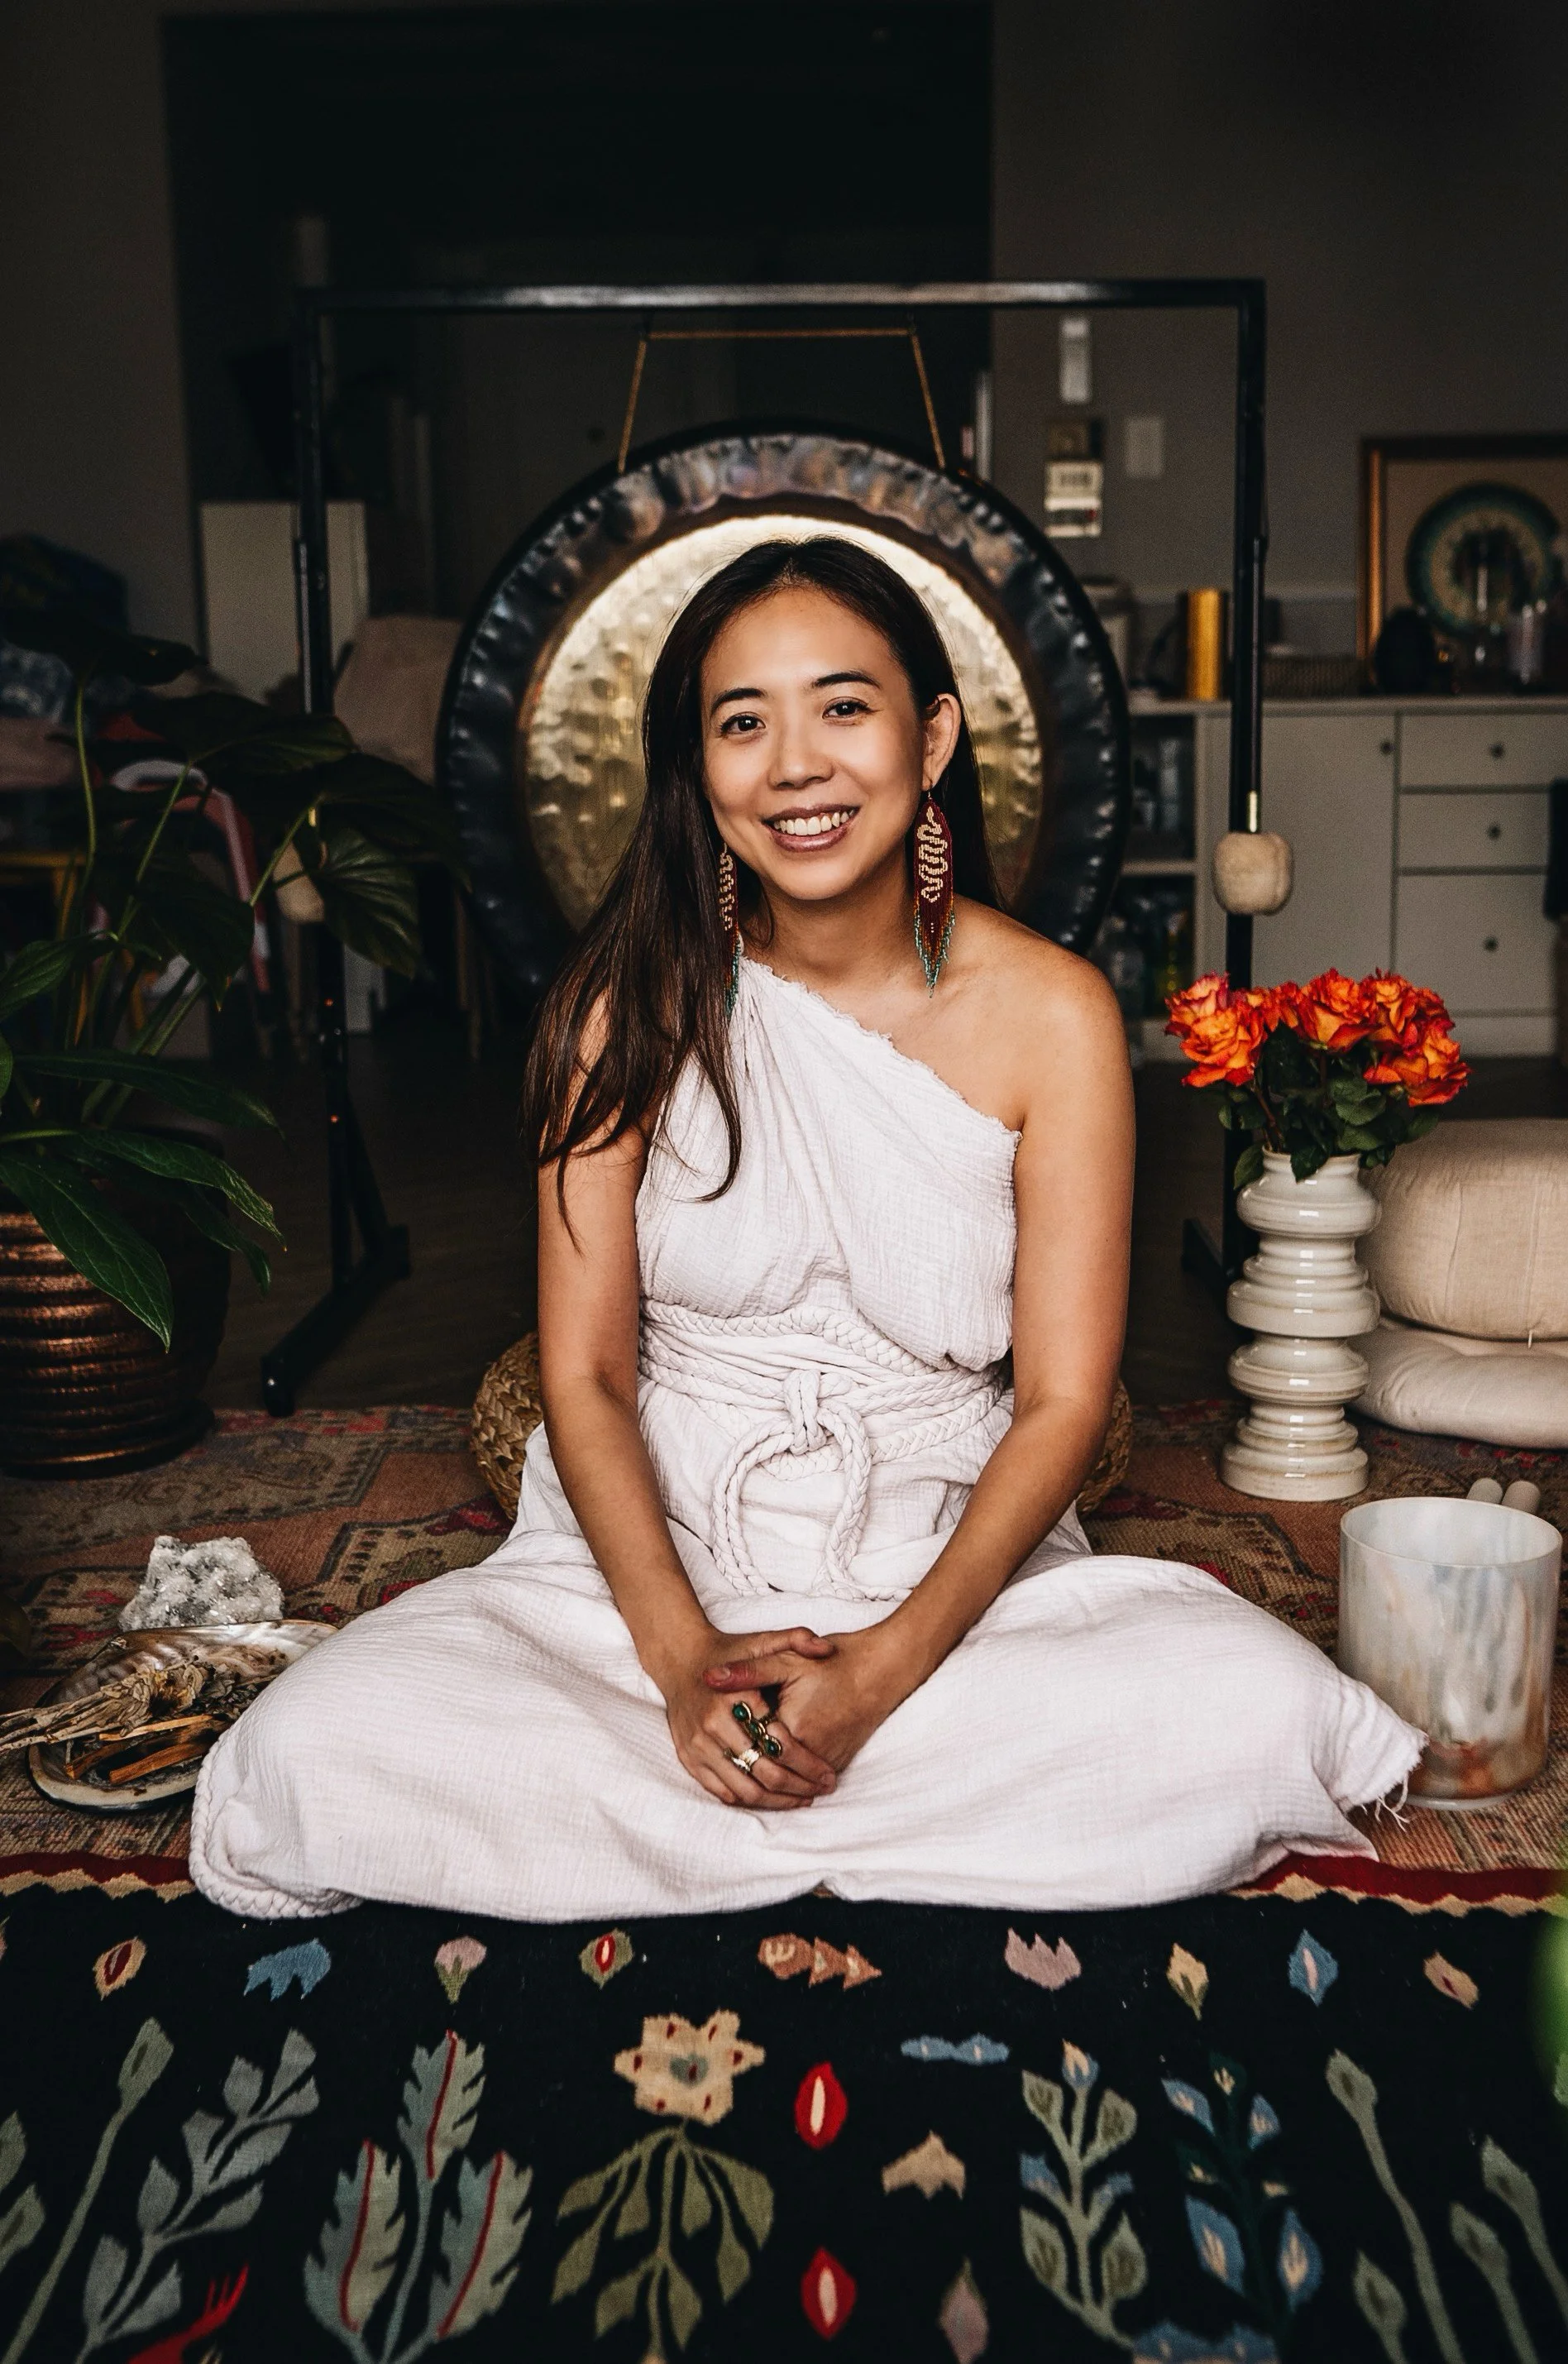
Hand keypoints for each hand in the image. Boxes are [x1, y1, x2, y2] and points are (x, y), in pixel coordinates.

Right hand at [659, 1626, 838, 1808]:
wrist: (680, 1660)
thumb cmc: (729, 1651)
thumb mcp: (762, 1640)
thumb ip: (797, 1639)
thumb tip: (827, 1650)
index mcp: (735, 1697)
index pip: (778, 1741)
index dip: (808, 1763)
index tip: (829, 1773)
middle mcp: (713, 1724)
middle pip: (764, 1770)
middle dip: (798, 1786)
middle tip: (822, 1789)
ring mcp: (698, 1744)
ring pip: (744, 1788)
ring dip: (777, 1800)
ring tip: (802, 1798)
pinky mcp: (688, 1756)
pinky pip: (721, 1790)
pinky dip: (749, 1799)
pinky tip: (771, 1797)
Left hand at [704, 1623, 904, 1773]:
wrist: (880, 1671)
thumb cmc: (832, 1662)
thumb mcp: (784, 1658)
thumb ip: (746, 1671)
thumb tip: (707, 1678)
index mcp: (791, 1725)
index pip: (749, 1744)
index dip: (730, 1740)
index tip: (717, 1730)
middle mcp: (810, 1750)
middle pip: (764, 1771)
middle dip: (744, 1767)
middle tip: (724, 1760)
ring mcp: (827, 1760)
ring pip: (785, 1783)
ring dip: (763, 1783)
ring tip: (741, 1770)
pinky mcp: (839, 1763)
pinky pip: (806, 1781)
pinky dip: (788, 1781)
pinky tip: (771, 1773)